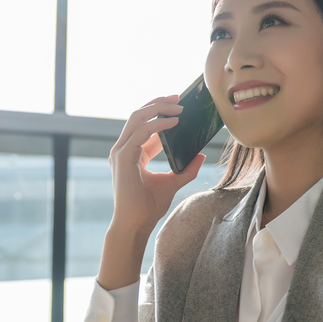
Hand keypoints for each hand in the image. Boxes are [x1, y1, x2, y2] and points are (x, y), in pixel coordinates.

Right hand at [97, 96, 207, 289]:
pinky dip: (158, 124)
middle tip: (178, 97)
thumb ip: (186, 169)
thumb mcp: (172, 183)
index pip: (144, 126)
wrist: (137, 224)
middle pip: (138, 116)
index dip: (160, 114)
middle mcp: (124, 150)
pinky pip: (141, 132)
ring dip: (158, 108)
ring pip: (136, 118)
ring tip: (178, 106)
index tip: (179, 106)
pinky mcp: (123, 157)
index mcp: (132, 154)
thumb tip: (201, 155)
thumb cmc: (148, 207)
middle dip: (158, 104)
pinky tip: (174, 122)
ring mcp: (121, 152)